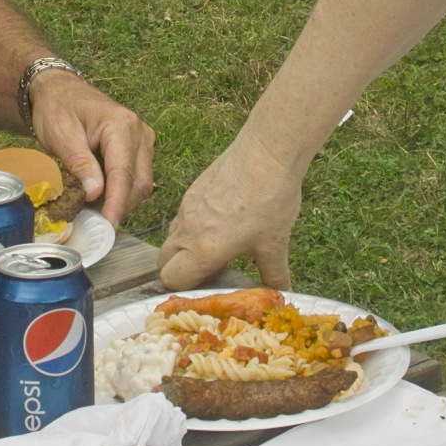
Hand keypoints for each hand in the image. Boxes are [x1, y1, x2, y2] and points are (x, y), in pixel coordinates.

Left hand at [27, 69, 153, 227]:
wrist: (61, 91)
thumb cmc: (58, 109)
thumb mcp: (61, 136)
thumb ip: (80, 164)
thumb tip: (96, 194)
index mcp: (120, 125)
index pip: (123, 171)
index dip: (117, 202)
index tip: (109, 225)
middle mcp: (139, 132)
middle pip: (139, 181)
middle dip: (119, 205)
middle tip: (93, 221)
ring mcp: (143, 140)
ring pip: (142, 183)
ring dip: (121, 201)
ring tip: (93, 209)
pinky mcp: (139, 148)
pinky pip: (137, 177)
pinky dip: (121, 192)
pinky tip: (101, 197)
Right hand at [158, 137, 303, 290]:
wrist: (267, 153)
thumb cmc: (271, 200)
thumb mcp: (275, 244)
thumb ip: (275, 274)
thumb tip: (282, 292)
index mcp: (203, 250)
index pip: (171, 279)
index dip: (185, 288)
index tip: (207, 286)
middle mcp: (187, 230)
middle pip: (163, 262)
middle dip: (179, 271)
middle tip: (209, 270)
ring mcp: (186, 208)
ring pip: (171, 238)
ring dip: (184, 249)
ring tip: (215, 246)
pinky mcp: (192, 190)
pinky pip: (181, 217)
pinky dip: (191, 227)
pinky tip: (220, 222)